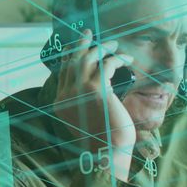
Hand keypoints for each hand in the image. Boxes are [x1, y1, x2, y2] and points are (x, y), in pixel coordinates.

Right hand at [51, 30, 135, 178]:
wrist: (105, 153)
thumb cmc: (101, 141)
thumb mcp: (85, 121)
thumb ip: (82, 104)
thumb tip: (93, 90)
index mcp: (59, 102)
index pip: (62, 72)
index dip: (69, 56)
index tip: (76, 47)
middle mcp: (66, 93)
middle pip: (71, 60)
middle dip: (79, 44)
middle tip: (88, 33)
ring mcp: (79, 90)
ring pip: (87, 58)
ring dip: (101, 48)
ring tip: (112, 44)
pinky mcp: (96, 88)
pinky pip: (107, 64)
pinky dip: (117, 59)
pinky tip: (126, 60)